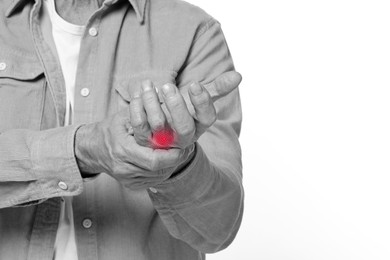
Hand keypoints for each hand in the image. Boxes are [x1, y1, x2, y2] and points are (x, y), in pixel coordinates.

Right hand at [74, 109, 193, 188]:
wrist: (92, 149)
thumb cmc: (111, 129)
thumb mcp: (125, 117)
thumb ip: (145, 114)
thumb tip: (166, 105)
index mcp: (122, 150)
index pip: (154, 159)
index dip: (171, 155)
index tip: (182, 146)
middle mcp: (124, 168)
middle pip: (158, 169)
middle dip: (174, 159)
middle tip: (185, 149)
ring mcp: (127, 179)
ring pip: (158, 176)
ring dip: (170, 165)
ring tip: (178, 153)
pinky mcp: (131, 185)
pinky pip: (153, 180)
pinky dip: (162, 170)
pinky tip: (166, 160)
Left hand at [129, 71, 241, 148]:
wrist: (161, 135)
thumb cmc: (182, 112)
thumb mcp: (198, 101)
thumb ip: (217, 89)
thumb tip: (238, 75)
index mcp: (199, 125)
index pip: (207, 118)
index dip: (202, 102)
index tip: (194, 84)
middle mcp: (182, 136)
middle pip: (184, 128)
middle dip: (176, 106)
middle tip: (168, 86)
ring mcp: (163, 140)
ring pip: (158, 125)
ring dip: (152, 102)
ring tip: (149, 85)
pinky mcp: (144, 139)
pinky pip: (139, 126)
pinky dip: (137, 108)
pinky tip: (138, 93)